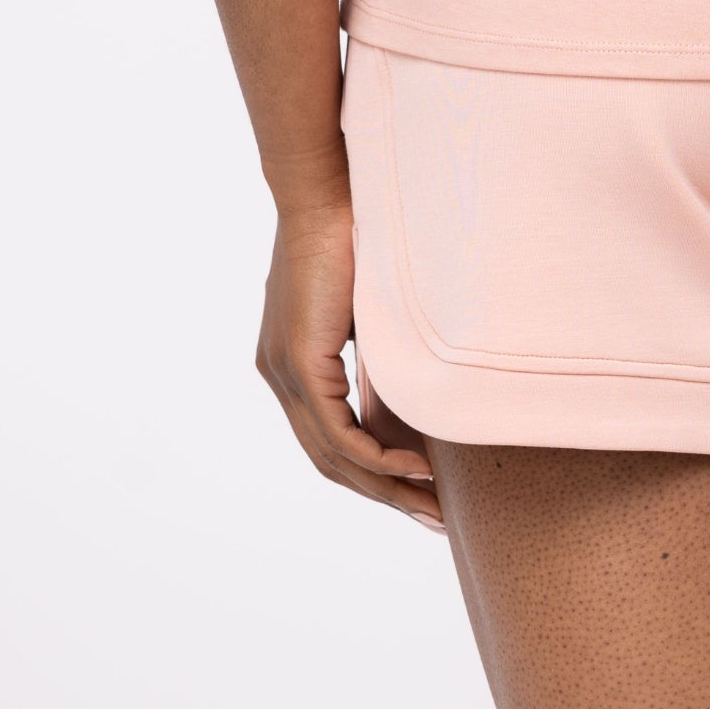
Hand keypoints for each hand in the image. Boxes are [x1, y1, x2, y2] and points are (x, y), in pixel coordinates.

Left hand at [255, 194, 443, 528]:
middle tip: (431, 520)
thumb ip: (375, 343)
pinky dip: (377, 458)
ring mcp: (283, 372)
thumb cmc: (353, 228)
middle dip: (385, 496)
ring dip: (386, 488)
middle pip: (331, 460)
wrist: (324, 188)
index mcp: (291, 361)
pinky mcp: (298, 363)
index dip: (374, 471)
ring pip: (334, 455)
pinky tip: (414, 470)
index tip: (420, 489)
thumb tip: (413, 372)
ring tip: (431, 508)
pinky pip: (338, 433)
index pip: (329, 437)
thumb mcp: (367, 302)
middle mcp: (278, 374)